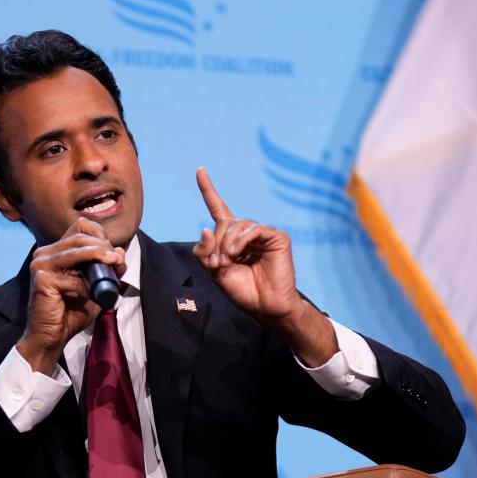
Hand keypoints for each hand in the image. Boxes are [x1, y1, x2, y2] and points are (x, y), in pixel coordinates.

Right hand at [16, 218, 125, 373]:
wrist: (52, 337)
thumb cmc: (71, 312)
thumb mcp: (95, 287)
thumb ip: (107, 270)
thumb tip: (120, 253)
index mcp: (55, 251)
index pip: (79, 227)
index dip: (99, 235)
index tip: (113, 251)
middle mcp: (44, 253)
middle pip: (79, 237)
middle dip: (103, 246)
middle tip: (117, 259)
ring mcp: (40, 265)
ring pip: (76, 251)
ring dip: (98, 257)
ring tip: (113, 265)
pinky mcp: (42, 280)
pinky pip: (72, 279)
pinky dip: (87, 286)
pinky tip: (92, 295)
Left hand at [191, 168, 337, 365]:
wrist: (265, 306)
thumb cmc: (242, 291)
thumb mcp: (214, 272)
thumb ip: (205, 252)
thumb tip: (206, 228)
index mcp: (231, 238)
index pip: (218, 209)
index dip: (208, 190)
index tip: (199, 170)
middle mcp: (247, 233)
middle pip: (224, 222)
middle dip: (217, 242)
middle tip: (219, 263)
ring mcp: (263, 234)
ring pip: (237, 224)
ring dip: (227, 243)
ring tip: (229, 261)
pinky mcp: (277, 238)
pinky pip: (254, 229)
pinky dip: (242, 240)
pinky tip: (239, 253)